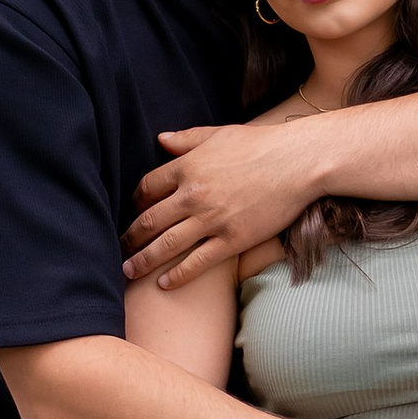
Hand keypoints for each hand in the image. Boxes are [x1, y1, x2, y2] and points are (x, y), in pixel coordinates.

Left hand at [124, 123, 322, 289]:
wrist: (299, 162)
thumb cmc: (262, 144)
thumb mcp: (220, 134)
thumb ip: (187, 139)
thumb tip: (160, 139)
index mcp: (188, 167)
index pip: (147, 188)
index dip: (135, 202)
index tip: (133, 212)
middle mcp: (193, 195)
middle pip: (149, 221)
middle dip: (130, 237)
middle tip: (119, 248)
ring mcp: (212, 219)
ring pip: (167, 245)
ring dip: (143, 260)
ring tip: (128, 271)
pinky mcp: (232, 239)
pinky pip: (197, 262)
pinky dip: (177, 275)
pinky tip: (164, 284)